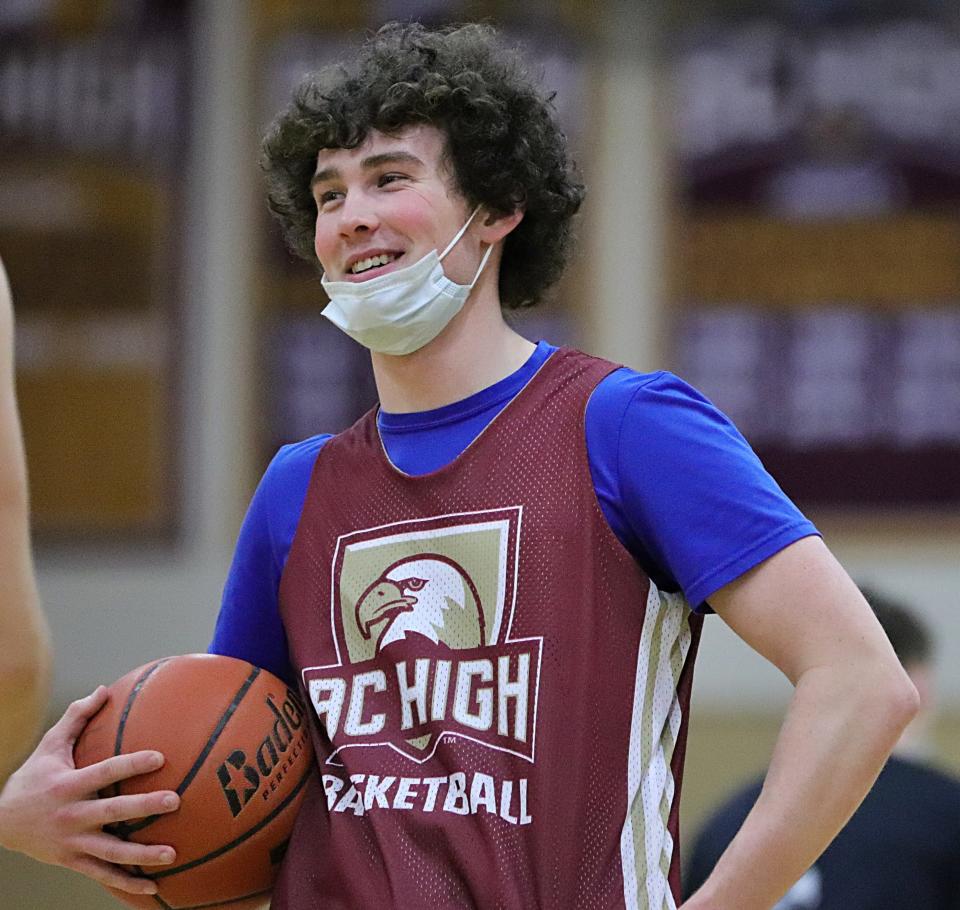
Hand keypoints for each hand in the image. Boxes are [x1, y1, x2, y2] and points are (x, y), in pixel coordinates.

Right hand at [0, 686, 180, 894]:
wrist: (0, 824)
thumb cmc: (33, 778)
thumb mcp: (49, 746)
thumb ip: (76, 717)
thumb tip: (104, 689)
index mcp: (69, 785)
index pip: (105, 772)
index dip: (131, 764)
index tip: (160, 757)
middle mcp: (72, 816)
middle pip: (113, 812)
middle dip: (144, 806)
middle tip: (175, 800)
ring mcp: (73, 843)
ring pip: (111, 851)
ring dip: (142, 855)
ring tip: (172, 853)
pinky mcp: (73, 862)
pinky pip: (103, 875)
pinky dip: (127, 883)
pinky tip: (154, 888)